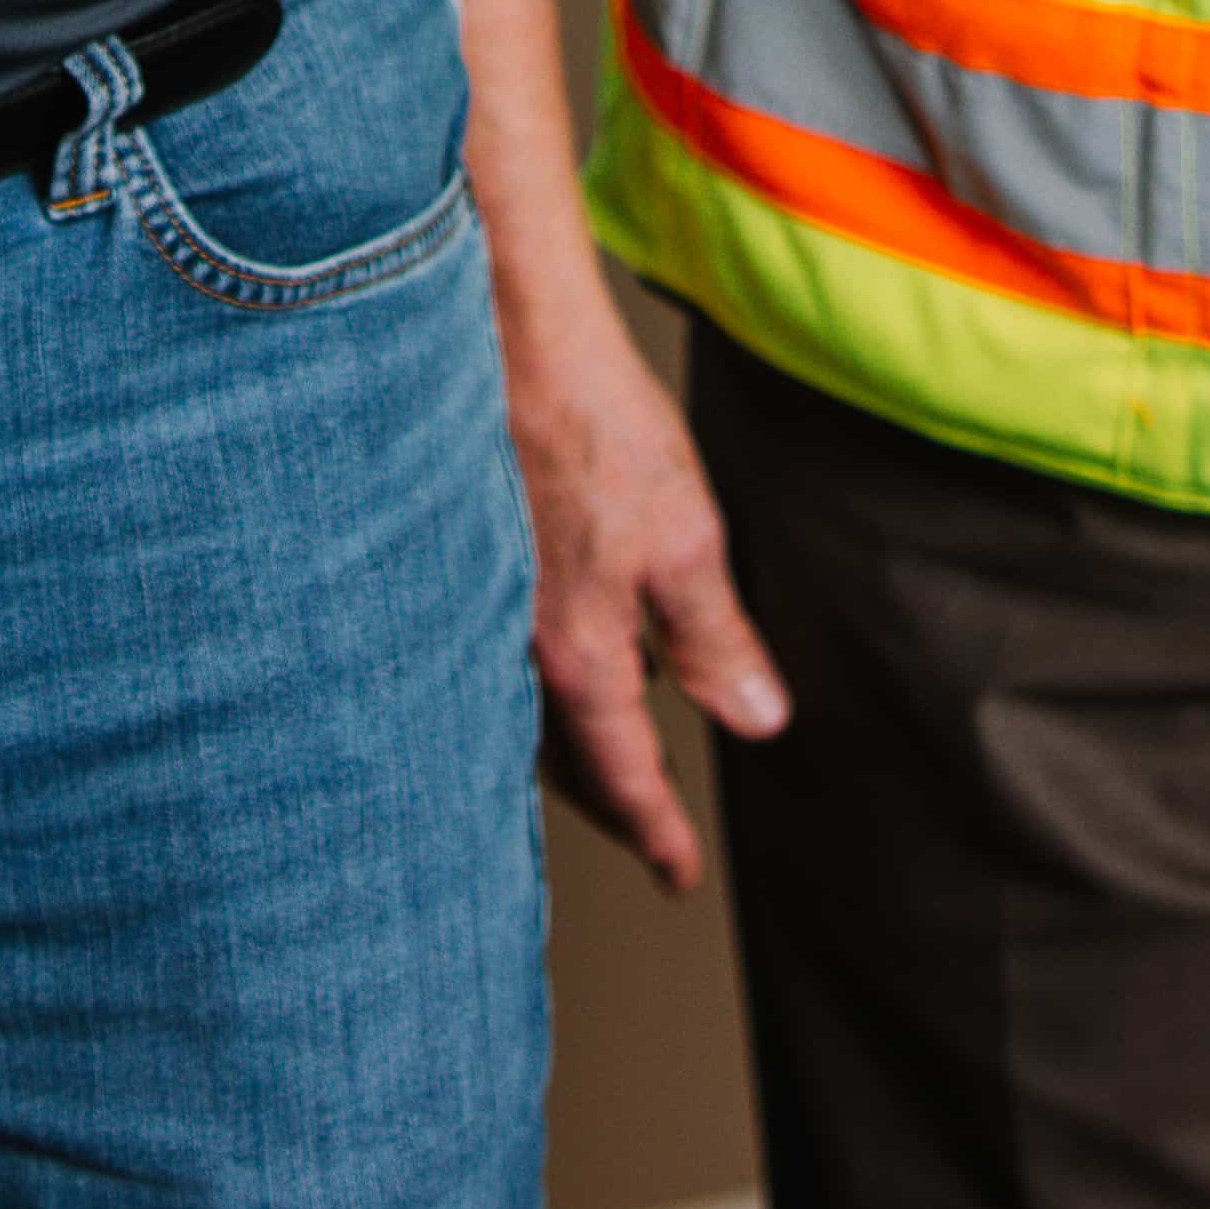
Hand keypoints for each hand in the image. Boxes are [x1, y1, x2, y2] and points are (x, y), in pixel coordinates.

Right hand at [500, 276, 787, 886]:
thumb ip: (715, 637)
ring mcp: (474, 609)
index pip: (623, 774)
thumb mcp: (686, 535)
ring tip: (605, 766)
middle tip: (647, 835)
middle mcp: (513, 650)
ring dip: (567, 751)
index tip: (679, 875)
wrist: (493, 332)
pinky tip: (553, 665)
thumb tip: (754, 718)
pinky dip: (529, 690)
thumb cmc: (589, 420)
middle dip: (609, 804)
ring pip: (520, 715)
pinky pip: (488, 662)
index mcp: (578, 656)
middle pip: (562, 762)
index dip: (657, 831)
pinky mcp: (454, 566)